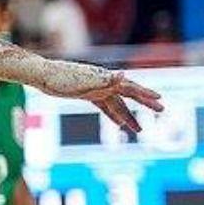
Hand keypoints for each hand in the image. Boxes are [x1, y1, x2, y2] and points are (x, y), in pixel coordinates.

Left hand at [36, 63, 162, 134]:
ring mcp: (96, 89)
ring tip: (139, 130)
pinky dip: (112, 115)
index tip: (159, 100)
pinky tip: (117, 125)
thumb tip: (123, 75)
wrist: (41, 74)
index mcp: (105, 79)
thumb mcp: (83, 81)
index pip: (130, 87)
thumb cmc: (60, 78)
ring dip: (128, 116)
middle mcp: (103, 83)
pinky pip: (104, 106)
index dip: (145, 94)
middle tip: (162, 111)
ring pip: (117, 104)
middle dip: (144, 104)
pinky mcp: (86, 94)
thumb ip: (105, 81)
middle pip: (128, 95)